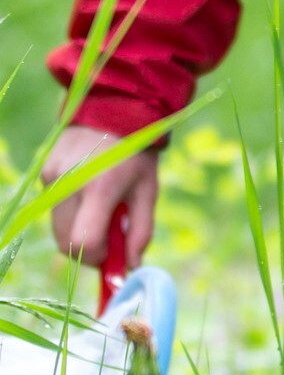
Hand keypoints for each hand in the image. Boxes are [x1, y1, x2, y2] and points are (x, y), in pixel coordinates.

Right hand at [41, 126, 159, 267]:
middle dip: (86, 250)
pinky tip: (88, 190)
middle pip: (64, 242)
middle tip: (108, 239)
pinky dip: (70, 210)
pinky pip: (54, 206)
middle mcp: (69, 183)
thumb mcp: (148, 190)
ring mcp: (52, 177)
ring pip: (56, 227)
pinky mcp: (44, 171)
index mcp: (99, 188)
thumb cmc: (137, 153)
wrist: (114, 108)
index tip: (111, 254)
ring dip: (76, 231)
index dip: (95, 258)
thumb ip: (141, 231)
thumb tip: (131, 266)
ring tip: (100, 209)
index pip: (82, 242)